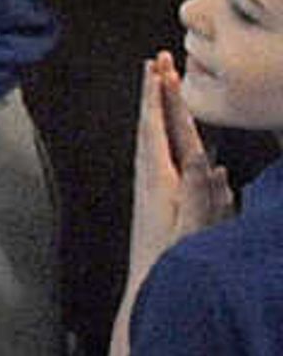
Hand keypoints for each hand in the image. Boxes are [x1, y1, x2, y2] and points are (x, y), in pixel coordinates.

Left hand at [131, 50, 232, 280]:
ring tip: (165, 87)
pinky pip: (167, 161)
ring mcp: (154, 191)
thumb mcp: (191, 231)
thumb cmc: (170, 267)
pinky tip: (182, 141)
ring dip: (162, 112)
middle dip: (156, 92)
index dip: (158, 95)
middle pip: (153, 126)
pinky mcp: (160, 204)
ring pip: (159, 140)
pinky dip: (172, 141)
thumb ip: (200, 197)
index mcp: (158, 181)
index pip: (156, 128)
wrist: (147, 295)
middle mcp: (152, 180)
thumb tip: (207, 161)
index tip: (158, 65)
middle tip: (159, 60)